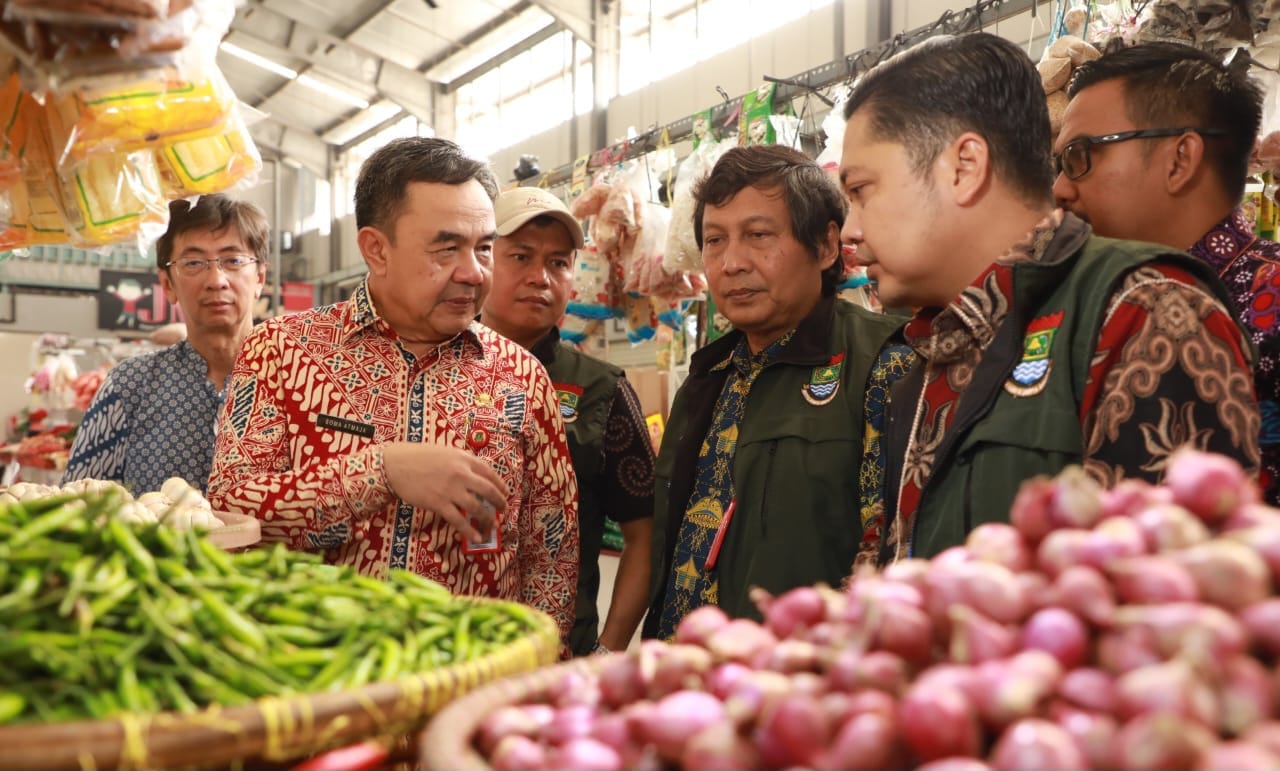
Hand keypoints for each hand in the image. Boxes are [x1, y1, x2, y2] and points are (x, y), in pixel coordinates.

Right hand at [381, 442, 508, 541]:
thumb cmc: (417, 457)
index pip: (490, 473)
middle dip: (500, 503)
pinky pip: (459, 520)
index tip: (505, 493)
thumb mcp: (445, 453)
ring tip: (492, 526)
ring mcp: (451, 490)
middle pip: (488, 491)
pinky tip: (476, 537)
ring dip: (488, 519)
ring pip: (477, 508)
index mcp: (464, 459)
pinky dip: (470, 531)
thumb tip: (475, 476)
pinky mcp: (439, 504)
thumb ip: (461, 463)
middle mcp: (461, 474)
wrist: (395, 465)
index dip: (500, 485)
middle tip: (503, 510)